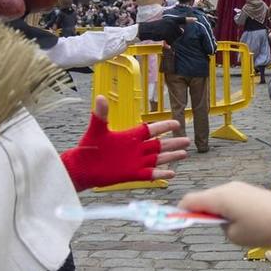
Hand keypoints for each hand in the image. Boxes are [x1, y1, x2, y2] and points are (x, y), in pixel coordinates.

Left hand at [61, 96, 184, 189]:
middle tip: (187, 140)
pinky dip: (161, 174)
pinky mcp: (133, 174)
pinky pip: (150, 174)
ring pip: (158, 159)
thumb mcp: (97, 129)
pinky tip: (172, 174)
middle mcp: (136, 149)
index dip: (164, 126)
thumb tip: (100, 97)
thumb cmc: (88, 147)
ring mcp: (136, 162)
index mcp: (130, 136)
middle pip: (159, 144)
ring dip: (171, 157)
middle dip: (173, 142)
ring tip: (184, 154)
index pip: (151, 130)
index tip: (176, 122)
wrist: (82, 167)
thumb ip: (101, 114)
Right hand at [137, 15, 186, 42]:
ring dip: (171, 40)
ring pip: (176, 38)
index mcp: (171, 19)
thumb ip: (173, 27)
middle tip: (166, 35)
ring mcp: (169, 28)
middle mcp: (172, 22)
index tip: (196, 20)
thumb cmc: (155, 28)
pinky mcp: (166, 33)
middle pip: (180, 33)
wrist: (145, 29)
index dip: (189, 20)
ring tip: (163, 37)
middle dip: (175, 36)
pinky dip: (168, 44)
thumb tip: (182, 30)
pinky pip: (171, 42)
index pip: (182, 19)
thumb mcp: (164, 24)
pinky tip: (163, 42)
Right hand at [181, 181, 270, 251]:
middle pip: (205, 198)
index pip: (190, 200)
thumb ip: (222, 227)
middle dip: (202, 213)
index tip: (178, 222)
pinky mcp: (251, 191)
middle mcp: (227, 188)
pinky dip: (231, 209)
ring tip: (232, 229)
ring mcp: (240, 187)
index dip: (181, 212)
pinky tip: (244, 223)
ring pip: (220, 199)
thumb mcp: (235, 236)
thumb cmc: (263, 228)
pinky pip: (233, 199)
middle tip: (204, 228)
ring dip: (219, 212)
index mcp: (219, 198)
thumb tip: (223, 221)